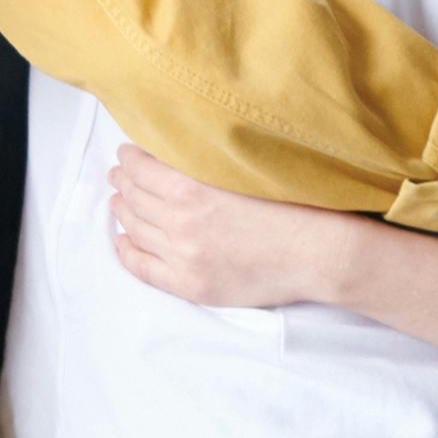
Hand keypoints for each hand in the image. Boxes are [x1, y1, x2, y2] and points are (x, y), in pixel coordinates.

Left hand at [106, 146, 373, 311]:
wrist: (317, 253)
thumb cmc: (290, 205)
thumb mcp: (240, 172)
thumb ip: (202, 165)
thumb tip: (170, 155)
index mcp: (190, 189)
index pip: (141, 169)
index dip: (130, 159)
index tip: (127, 153)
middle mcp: (179, 222)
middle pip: (134, 198)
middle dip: (124, 183)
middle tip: (119, 175)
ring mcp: (183, 256)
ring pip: (135, 228)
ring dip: (123, 211)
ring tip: (119, 201)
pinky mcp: (191, 284)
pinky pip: (142, 267)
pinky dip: (127, 251)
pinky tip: (123, 240)